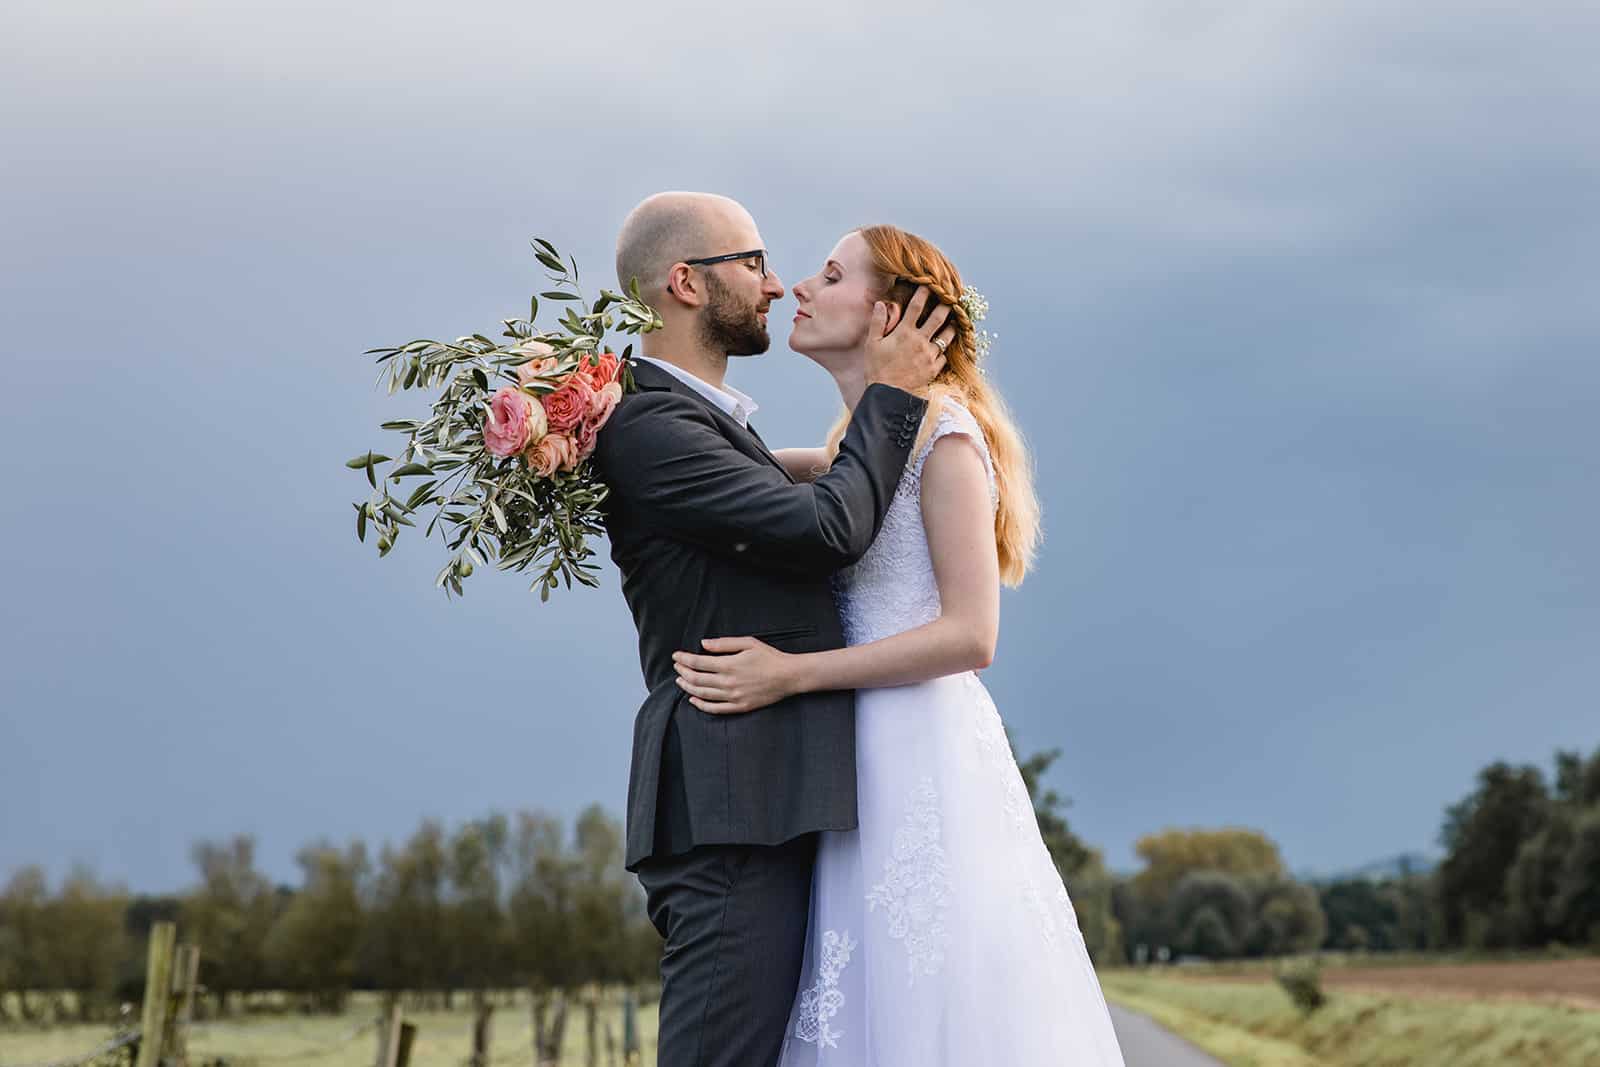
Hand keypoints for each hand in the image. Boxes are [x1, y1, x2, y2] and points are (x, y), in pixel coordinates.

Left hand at [672, 637, 801, 714]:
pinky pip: (715, 709)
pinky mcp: (740, 707)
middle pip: (697, 679)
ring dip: (688, 687)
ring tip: (680, 681)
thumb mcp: (748, 643)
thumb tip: (703, 644)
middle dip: (683, 672)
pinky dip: (701, 705)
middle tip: (677, 666)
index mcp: (729, 664)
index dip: (684, 659)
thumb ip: (724, 644)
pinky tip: (693, 700)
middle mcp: (729, 682)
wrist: (789, 676)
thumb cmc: (770, 657)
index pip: (698, 662)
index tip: (676, 656)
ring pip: (702, 694)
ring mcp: (733, 696)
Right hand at [863, 285, 952, 393]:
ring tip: (953, 322)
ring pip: (946, 336)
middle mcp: (920, 341)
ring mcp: (929, 355)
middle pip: (939, 318)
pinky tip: (943, 347)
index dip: (924, 293)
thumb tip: (880, 304)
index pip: (916, 306)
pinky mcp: (934, 369)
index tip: (930, 284)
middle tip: (951, 298)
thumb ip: (877, 322)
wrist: (887, 394)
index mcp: (904, 332)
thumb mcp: (872, 344)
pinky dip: (944, 351)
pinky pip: (944, 356)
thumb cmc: (877, 368)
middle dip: (946, 306)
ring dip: (951, 327)